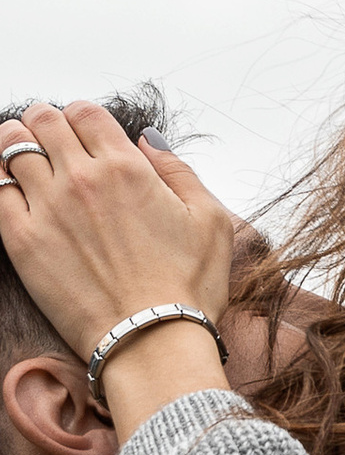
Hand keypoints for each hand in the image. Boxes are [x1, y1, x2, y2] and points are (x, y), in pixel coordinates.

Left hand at [0, 103, 233, 409]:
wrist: (154, 343)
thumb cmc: (190, 290)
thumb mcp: (213, 223)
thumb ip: (179, 171)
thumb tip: (147, 141)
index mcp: (127, 168)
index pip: (85, 111)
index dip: (84, 118)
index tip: (87, 137)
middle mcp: (82, 178)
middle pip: (42, 118)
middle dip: (47, 124)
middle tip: (55, 146)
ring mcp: (47, 206)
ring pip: (11, 144)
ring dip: (18, 146)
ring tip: (31, 165)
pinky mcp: (22, 237)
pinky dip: (3, 180)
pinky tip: (17, 193)